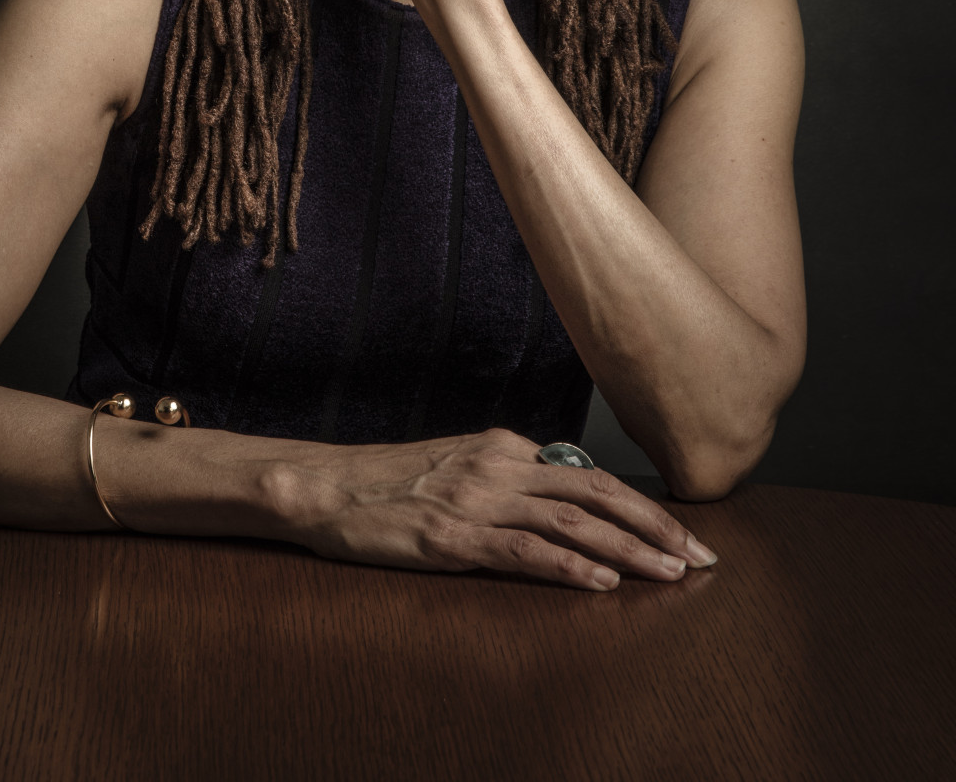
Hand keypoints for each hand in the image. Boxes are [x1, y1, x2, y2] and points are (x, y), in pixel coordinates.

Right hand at [281, 426, 715, 588]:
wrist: (326, 485)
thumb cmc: (390, 483)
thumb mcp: (459, 466)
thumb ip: (510, 479)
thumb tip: (562, 497)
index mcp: (503, 446)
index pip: (588, 475)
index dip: (641, 504)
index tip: (682, 533)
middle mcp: (498, 465)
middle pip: (595, 492)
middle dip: (655, 524)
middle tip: (702, 556)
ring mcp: (475, 500)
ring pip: (570, 522)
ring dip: (628, 548)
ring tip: (670, 573)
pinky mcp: (450, 536)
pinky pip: (521, 551)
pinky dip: (568, 566)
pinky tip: (601, 583)